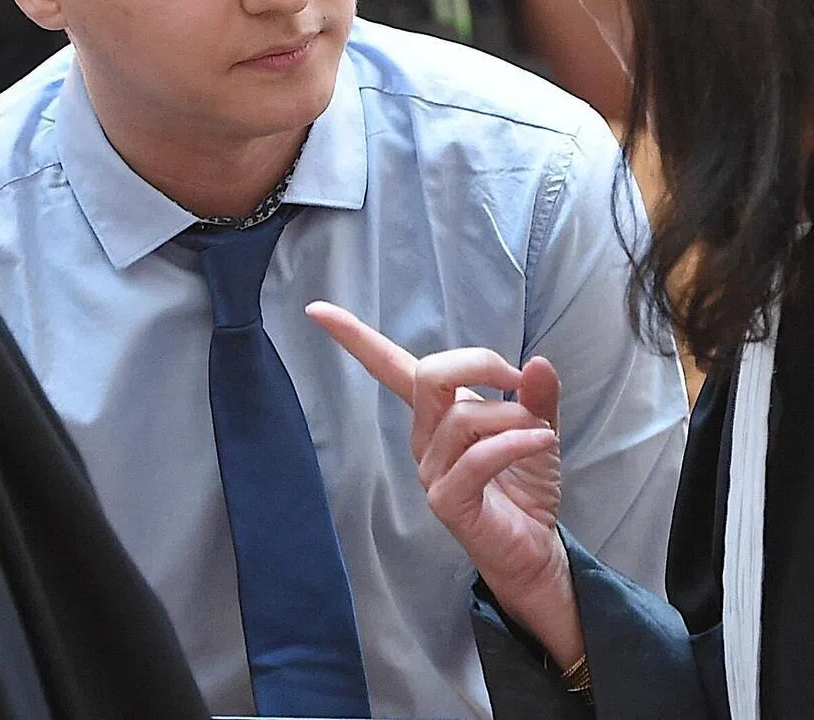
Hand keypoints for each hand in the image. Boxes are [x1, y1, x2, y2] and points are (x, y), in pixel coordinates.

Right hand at [305, 301, 582, 665]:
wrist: (535, 550)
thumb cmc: (525, 485)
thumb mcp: (537, 428)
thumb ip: (536, 396)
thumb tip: (539, 362)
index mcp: (435, 412)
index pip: (387, 366)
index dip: (353, 336)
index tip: (317, 309)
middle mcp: (423, 437)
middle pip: (428, 374)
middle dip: (478, 363)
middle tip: (517, 379)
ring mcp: (429, 470)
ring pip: (460, 417)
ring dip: (512, 416)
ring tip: (541, 434)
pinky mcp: (446, 501)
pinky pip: (476, 458)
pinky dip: (515, 443)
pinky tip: (541, 443)